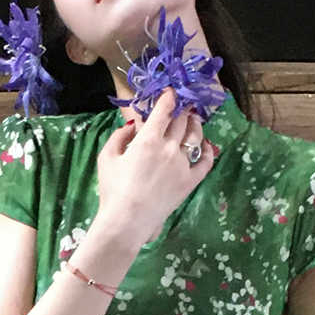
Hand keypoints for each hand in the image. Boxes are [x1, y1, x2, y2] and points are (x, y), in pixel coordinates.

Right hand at [95, 86, 218, 244]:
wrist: (127, 221)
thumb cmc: (113, 190)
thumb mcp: (106, 158)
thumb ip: (119, 136)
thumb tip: (132, 126)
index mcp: (148, 139)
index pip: (164, 109)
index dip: (169, 97)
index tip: (170, 93)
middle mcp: (169, 147)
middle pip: (181, 120)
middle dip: (182, 110)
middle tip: (182, 107)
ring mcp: (182, 164)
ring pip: (195, 136)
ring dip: (195, 124)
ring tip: (194, 120)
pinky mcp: (190, 181)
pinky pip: (205, 161)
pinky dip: (208, 151)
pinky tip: (206, 146)